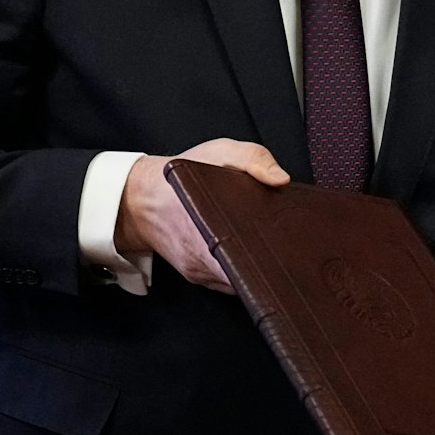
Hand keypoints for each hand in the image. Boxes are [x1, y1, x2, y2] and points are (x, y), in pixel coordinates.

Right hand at [116, 139, 289, 293]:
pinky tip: (261, 256)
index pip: (241, 260)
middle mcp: (201, 257)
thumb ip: (252, 159)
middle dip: (270, 266)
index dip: (266, 261)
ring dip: (260, 270)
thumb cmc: (182, 174)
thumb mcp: (220, 152)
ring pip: (238, 282)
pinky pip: (228, 281)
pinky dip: (246, 272)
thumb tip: (281, 180)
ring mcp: (199, 271)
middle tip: (292, 251)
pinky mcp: (200, 275)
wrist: (143, 198)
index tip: (286, 253)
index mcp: (205, 225)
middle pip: (245, 275)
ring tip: (281, 252)